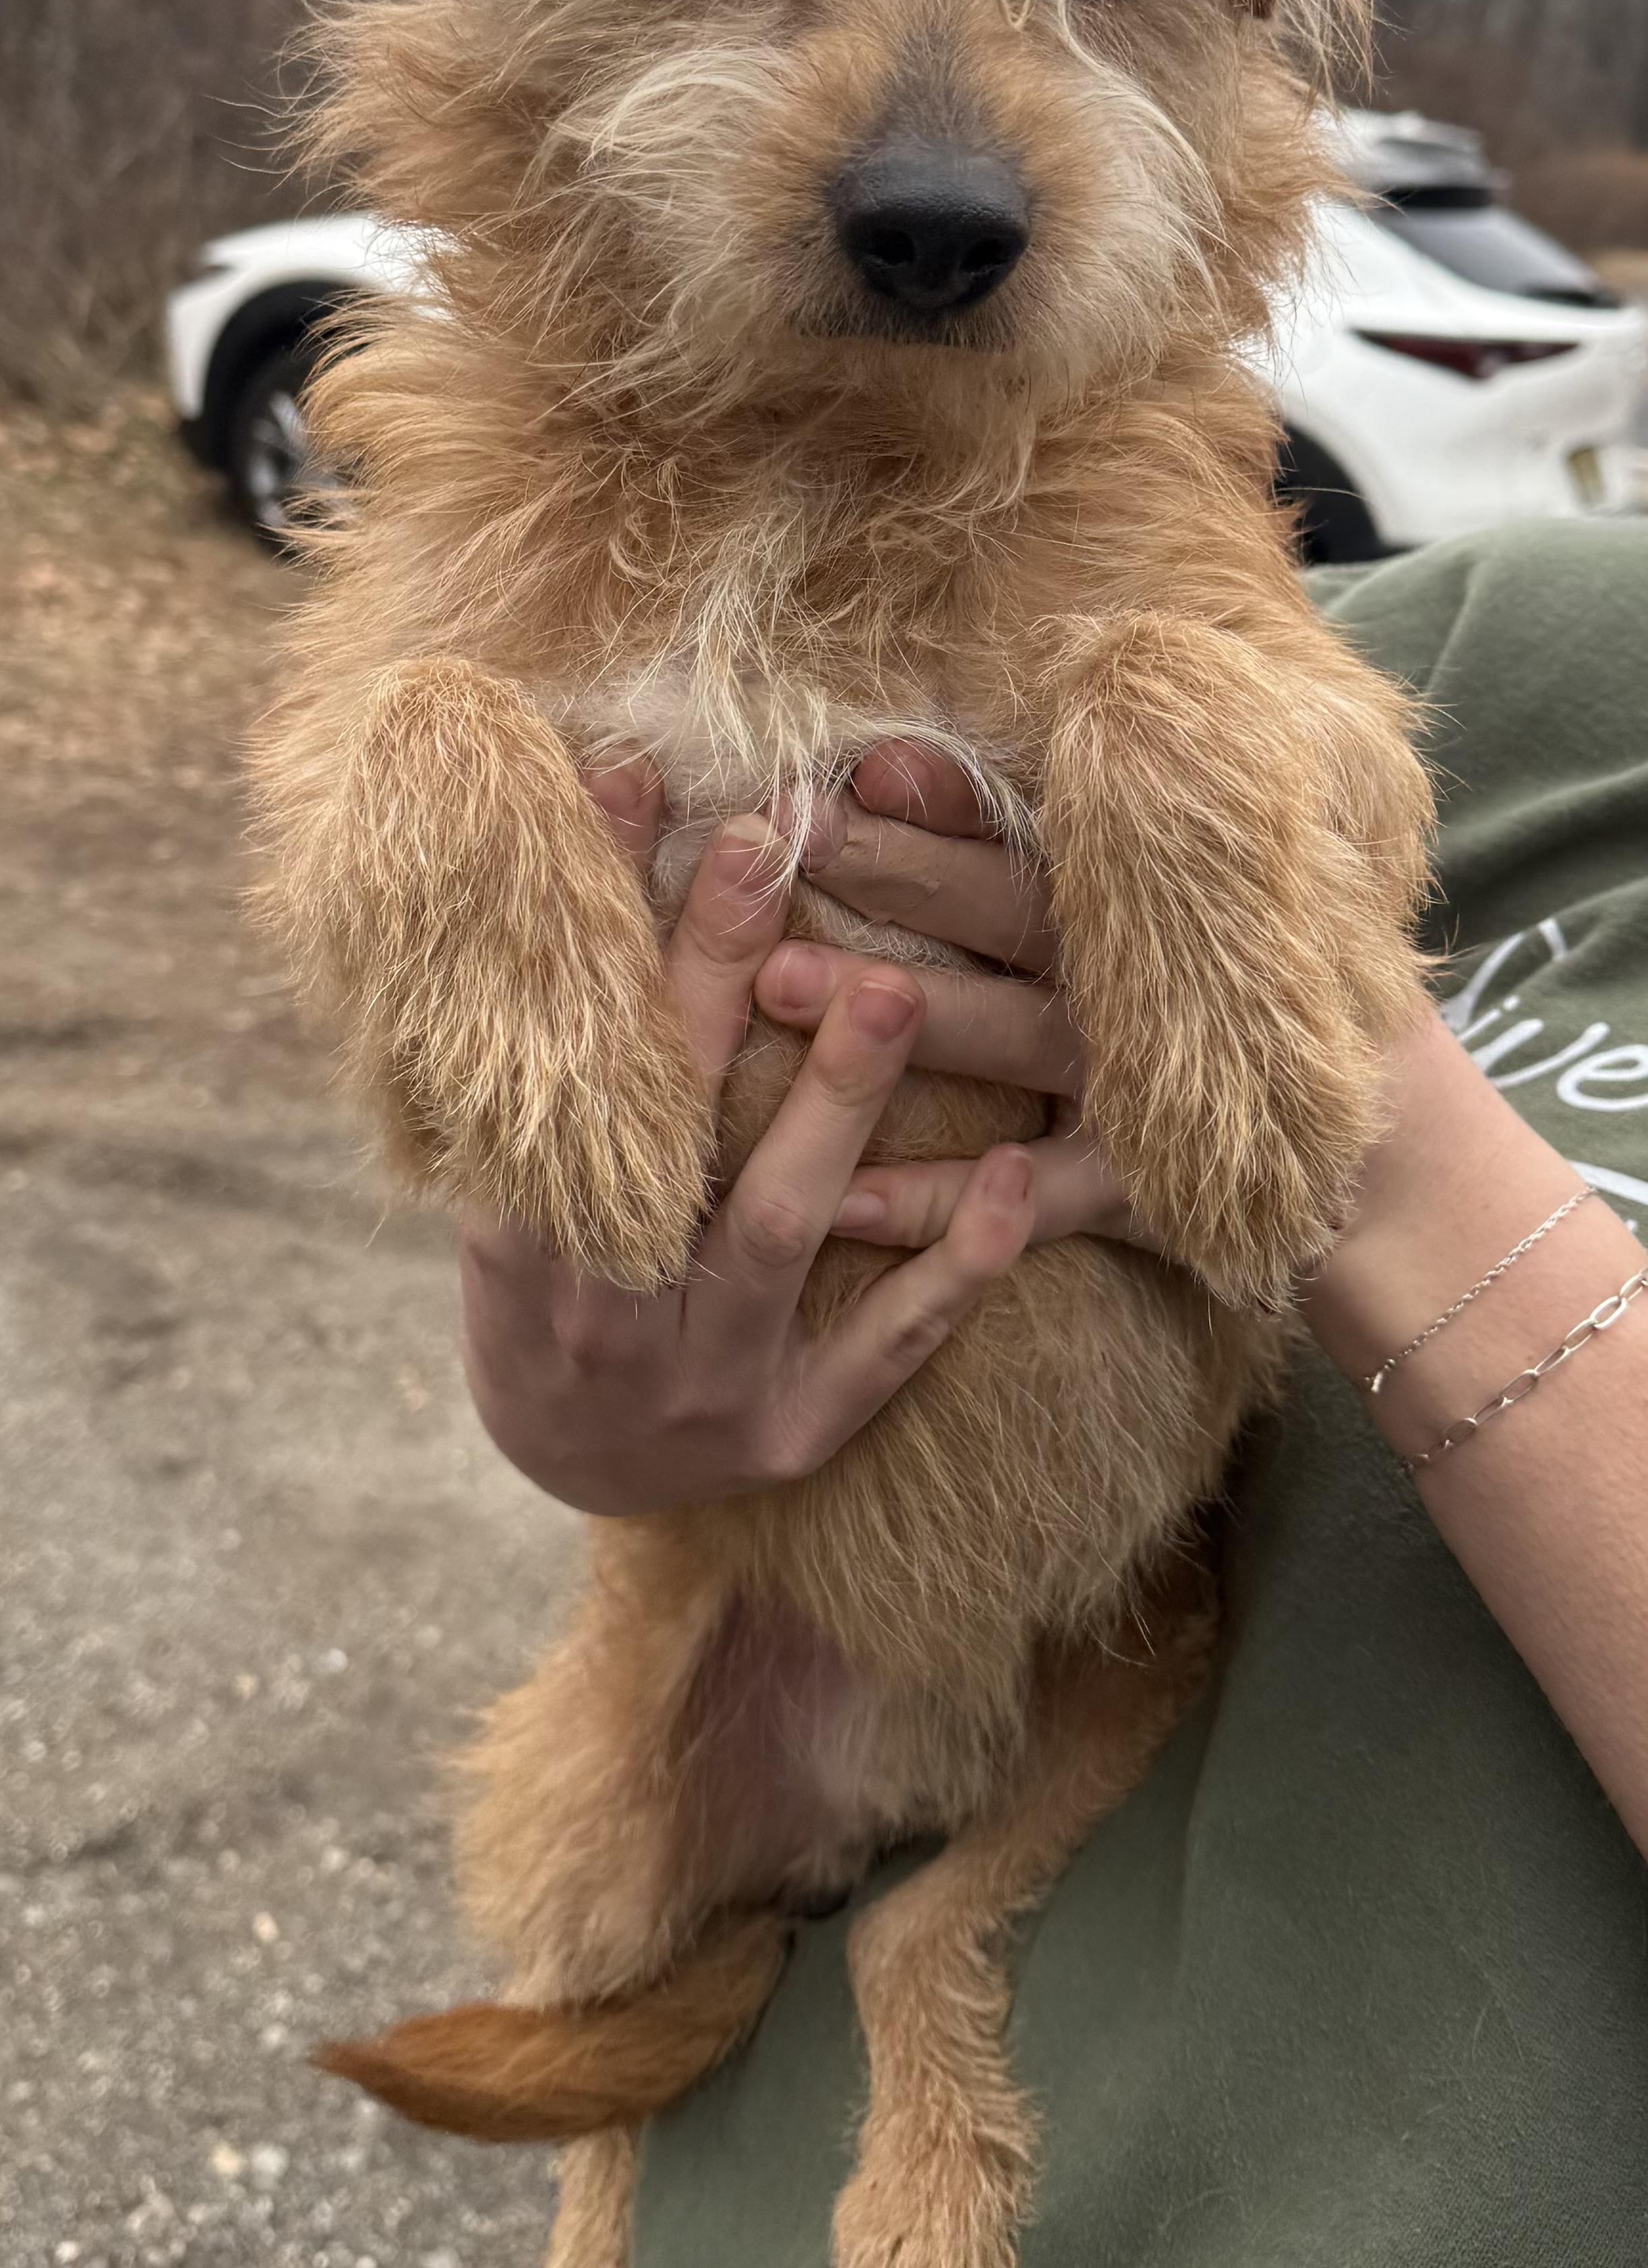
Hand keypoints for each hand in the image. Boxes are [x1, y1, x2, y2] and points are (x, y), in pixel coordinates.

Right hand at [458, 759, 1036, 1513]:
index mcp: (523, 1243)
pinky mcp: (796, 1435)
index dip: (591, 930)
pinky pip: (886, 1346)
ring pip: (778, 1227)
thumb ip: (549, 1082)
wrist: (575, 1481)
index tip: (635, 786)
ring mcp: (706, 1379)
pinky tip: (1006, 1173)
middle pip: (667, 1130)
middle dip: (713, 982)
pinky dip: (948, 1265)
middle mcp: (607, 1315)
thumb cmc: (550, 1302)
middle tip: (766, 849)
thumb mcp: (511, 1203)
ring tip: (892, 987)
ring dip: (838, 1103)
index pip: (559, 1064)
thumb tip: (566, 875)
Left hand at [754, 741, 1154, 1255]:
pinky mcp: (1145, 1184)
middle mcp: (1136, 974)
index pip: (1023, 830)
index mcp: (1126, 896)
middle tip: (788, 839)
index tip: (849, 772)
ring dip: (903, 1014)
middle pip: (1008, 910)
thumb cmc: (1205, 998)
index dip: (940, 802)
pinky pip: (1037, 1196)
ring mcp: (1143, 1079)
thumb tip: (885, 760)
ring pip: (1012, 1034)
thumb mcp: (1126, 904)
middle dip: (896, 873)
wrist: (1338, 1152)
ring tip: (781, 982)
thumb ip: (1002, 835)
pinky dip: (941, 1200)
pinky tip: (844, 1200)